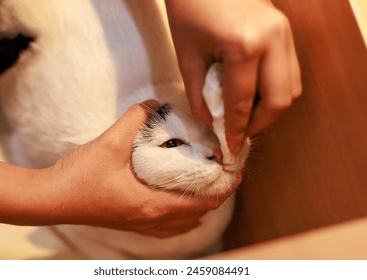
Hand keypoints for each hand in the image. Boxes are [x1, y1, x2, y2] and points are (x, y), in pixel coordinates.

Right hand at [42, 100, 230, 237]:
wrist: (51, 199)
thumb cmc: (80, 176)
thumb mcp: (110, 142)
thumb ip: (136, 118)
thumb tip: (154, 103)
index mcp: (154, 205)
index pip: (206, 202)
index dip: (226, 186)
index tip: (235, 168)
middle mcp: (153, 220)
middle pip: (200, 212)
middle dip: (216, 192)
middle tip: (221, 169)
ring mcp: (142, 225)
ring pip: (185, 222)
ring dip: (199, 203)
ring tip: (204, 182)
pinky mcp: (132, 223)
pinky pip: (168, 226)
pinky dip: (182, 214)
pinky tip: (177, 199)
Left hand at [165, 0, 301, 152]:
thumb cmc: (189, 8)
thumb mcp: (186, 54)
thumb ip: (199, 94)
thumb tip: (211, 121)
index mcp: (245, 46)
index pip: (243, 102)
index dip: (236, 129)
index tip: (230, 146)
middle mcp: (273, 40)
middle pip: (279, 101)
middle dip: (259, 124)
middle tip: (239, 133)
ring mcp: (284, 33)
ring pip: (291, 88)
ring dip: (270, 109)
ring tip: (245, 116)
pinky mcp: (286, 31)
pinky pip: (289, 72)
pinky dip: (275, 90)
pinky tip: (254, 94)